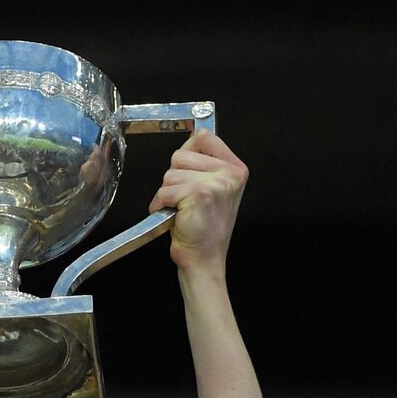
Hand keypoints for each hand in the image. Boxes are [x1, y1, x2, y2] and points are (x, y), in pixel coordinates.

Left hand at [148, 131, 247, 273]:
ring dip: (166, 194)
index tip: (185, 170)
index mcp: (236, 169)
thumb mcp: (212, 191)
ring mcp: (215, 183)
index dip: (187, 152)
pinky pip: (165, 191)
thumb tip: (190, 140)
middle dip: (173, 178)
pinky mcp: (198, 194)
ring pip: (170, 174)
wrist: (204, 260)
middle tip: (182, 199)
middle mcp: (229, 174)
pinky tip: (171, 216)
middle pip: (181, 155)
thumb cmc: (204, 230)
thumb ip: (204, 165)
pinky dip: (160, 205)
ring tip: (178, 210)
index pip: (205, 137)